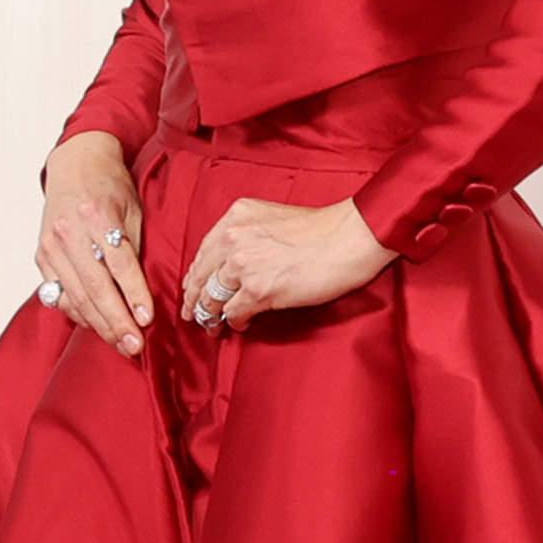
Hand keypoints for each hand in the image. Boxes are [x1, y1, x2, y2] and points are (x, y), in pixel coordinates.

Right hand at [33, 131, 152, 354]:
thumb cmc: (110, 187)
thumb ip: (133, 249)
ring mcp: (51, 246)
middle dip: (116, 320)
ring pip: (75, 296)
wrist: (75, 165)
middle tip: (134, 345)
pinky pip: (60, 294)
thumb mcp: (132, 209)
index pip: (119, 263)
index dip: (134, 294)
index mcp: (97, 214)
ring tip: (121, 344)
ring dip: (99, 325)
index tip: (147, 320)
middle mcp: (69, 231)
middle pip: (95, 286)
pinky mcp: (42, 256)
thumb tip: (141, 295)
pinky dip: (78, 313)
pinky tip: (96, 326)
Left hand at [177, 195, 388, 332]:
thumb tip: (235, 264)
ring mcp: (243, 265)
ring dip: (210, 315)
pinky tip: (241, 324)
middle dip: (194, 299)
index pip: (203, 251)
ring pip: (211, 298)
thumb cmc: (323, 230)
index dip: (197, 275)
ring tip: (212, 325)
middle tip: (192, 314)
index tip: (194, 288)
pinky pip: (233, 313)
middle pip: (201, 277)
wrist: (350, 238)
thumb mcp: (273, 218)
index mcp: (236, 217)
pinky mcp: (257, 291)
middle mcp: (234, 238)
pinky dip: (235, 322)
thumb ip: (249, 235)